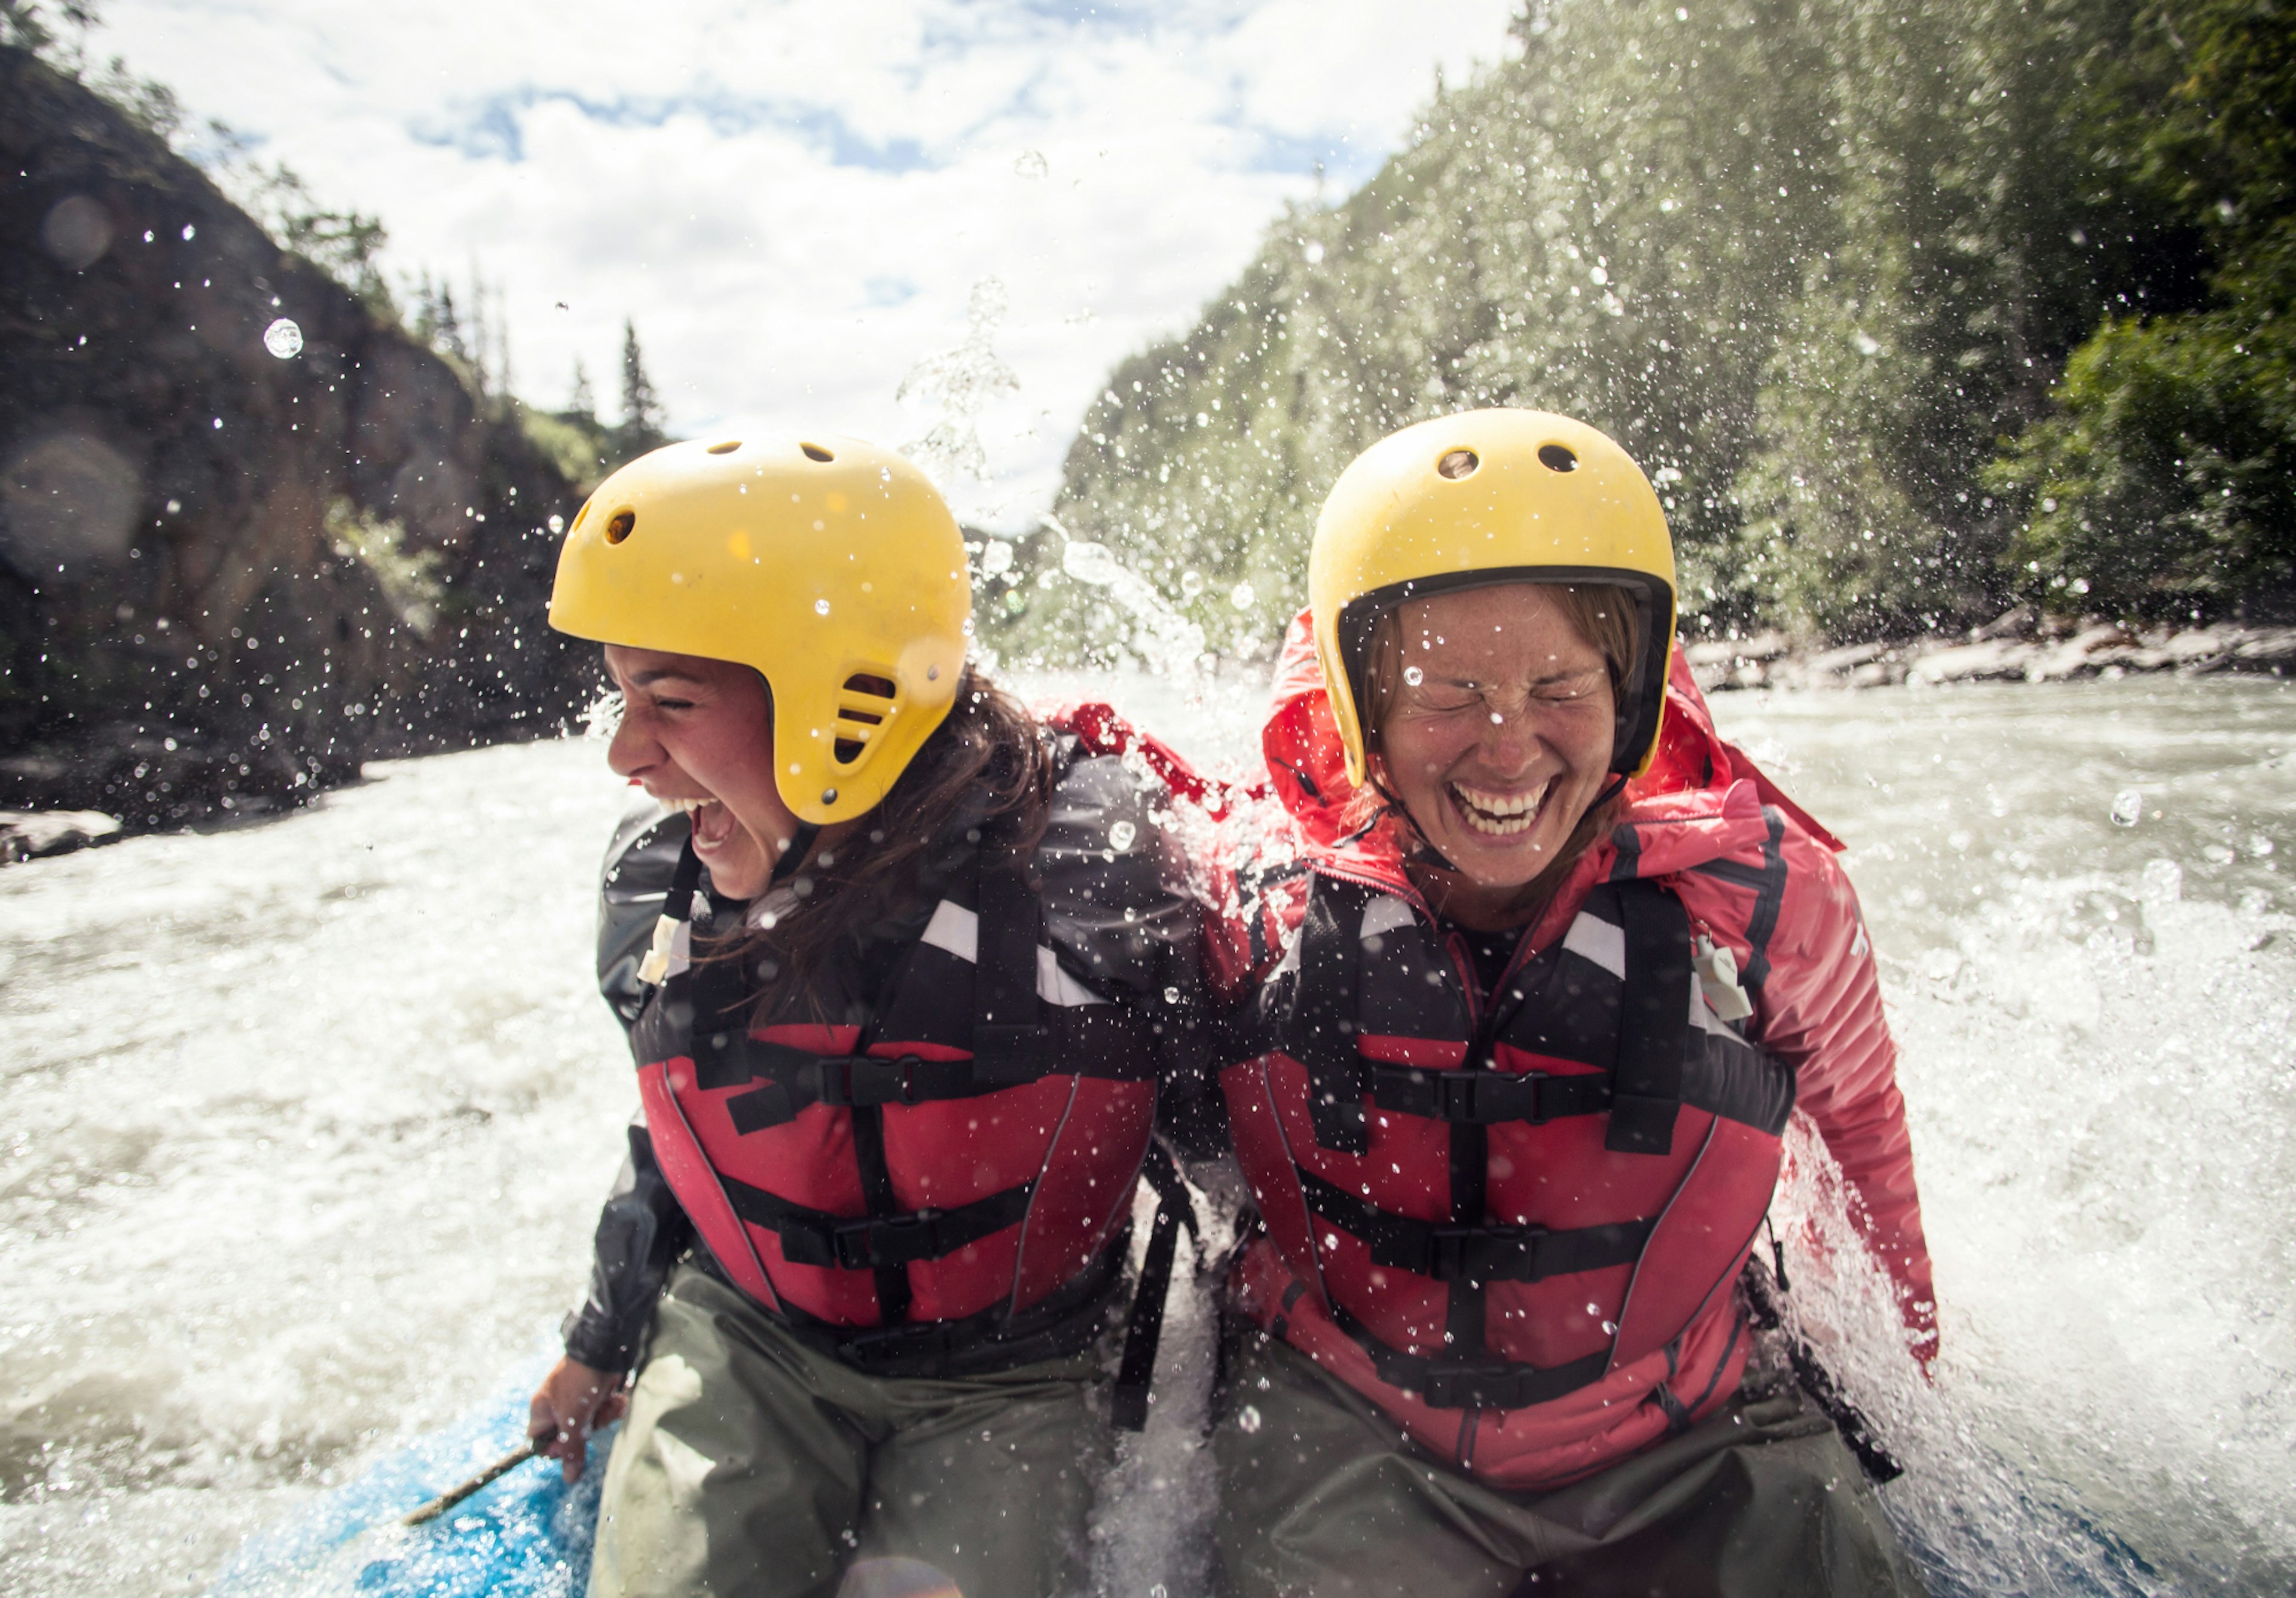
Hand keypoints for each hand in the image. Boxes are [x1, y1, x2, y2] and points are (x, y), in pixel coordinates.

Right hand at [527, 1356, 628, 1482]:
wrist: (604, 1349)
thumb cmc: (580, 1382)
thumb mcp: (573, 1418)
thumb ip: (571, 1449)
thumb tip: (569, 1479)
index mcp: (542, 1412)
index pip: (540, 1444)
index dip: (555, 1449)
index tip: (570, 1443)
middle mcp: (557, 1408)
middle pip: (570, 1438)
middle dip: (586, 1430)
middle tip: (591, 1419)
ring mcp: (577, 1402)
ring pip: (590, 1427)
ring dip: (602, 1417)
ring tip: (606, 1404)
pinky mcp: (596, 1396)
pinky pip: (602, 1413)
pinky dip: (611, 1408)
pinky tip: (616, 1399)